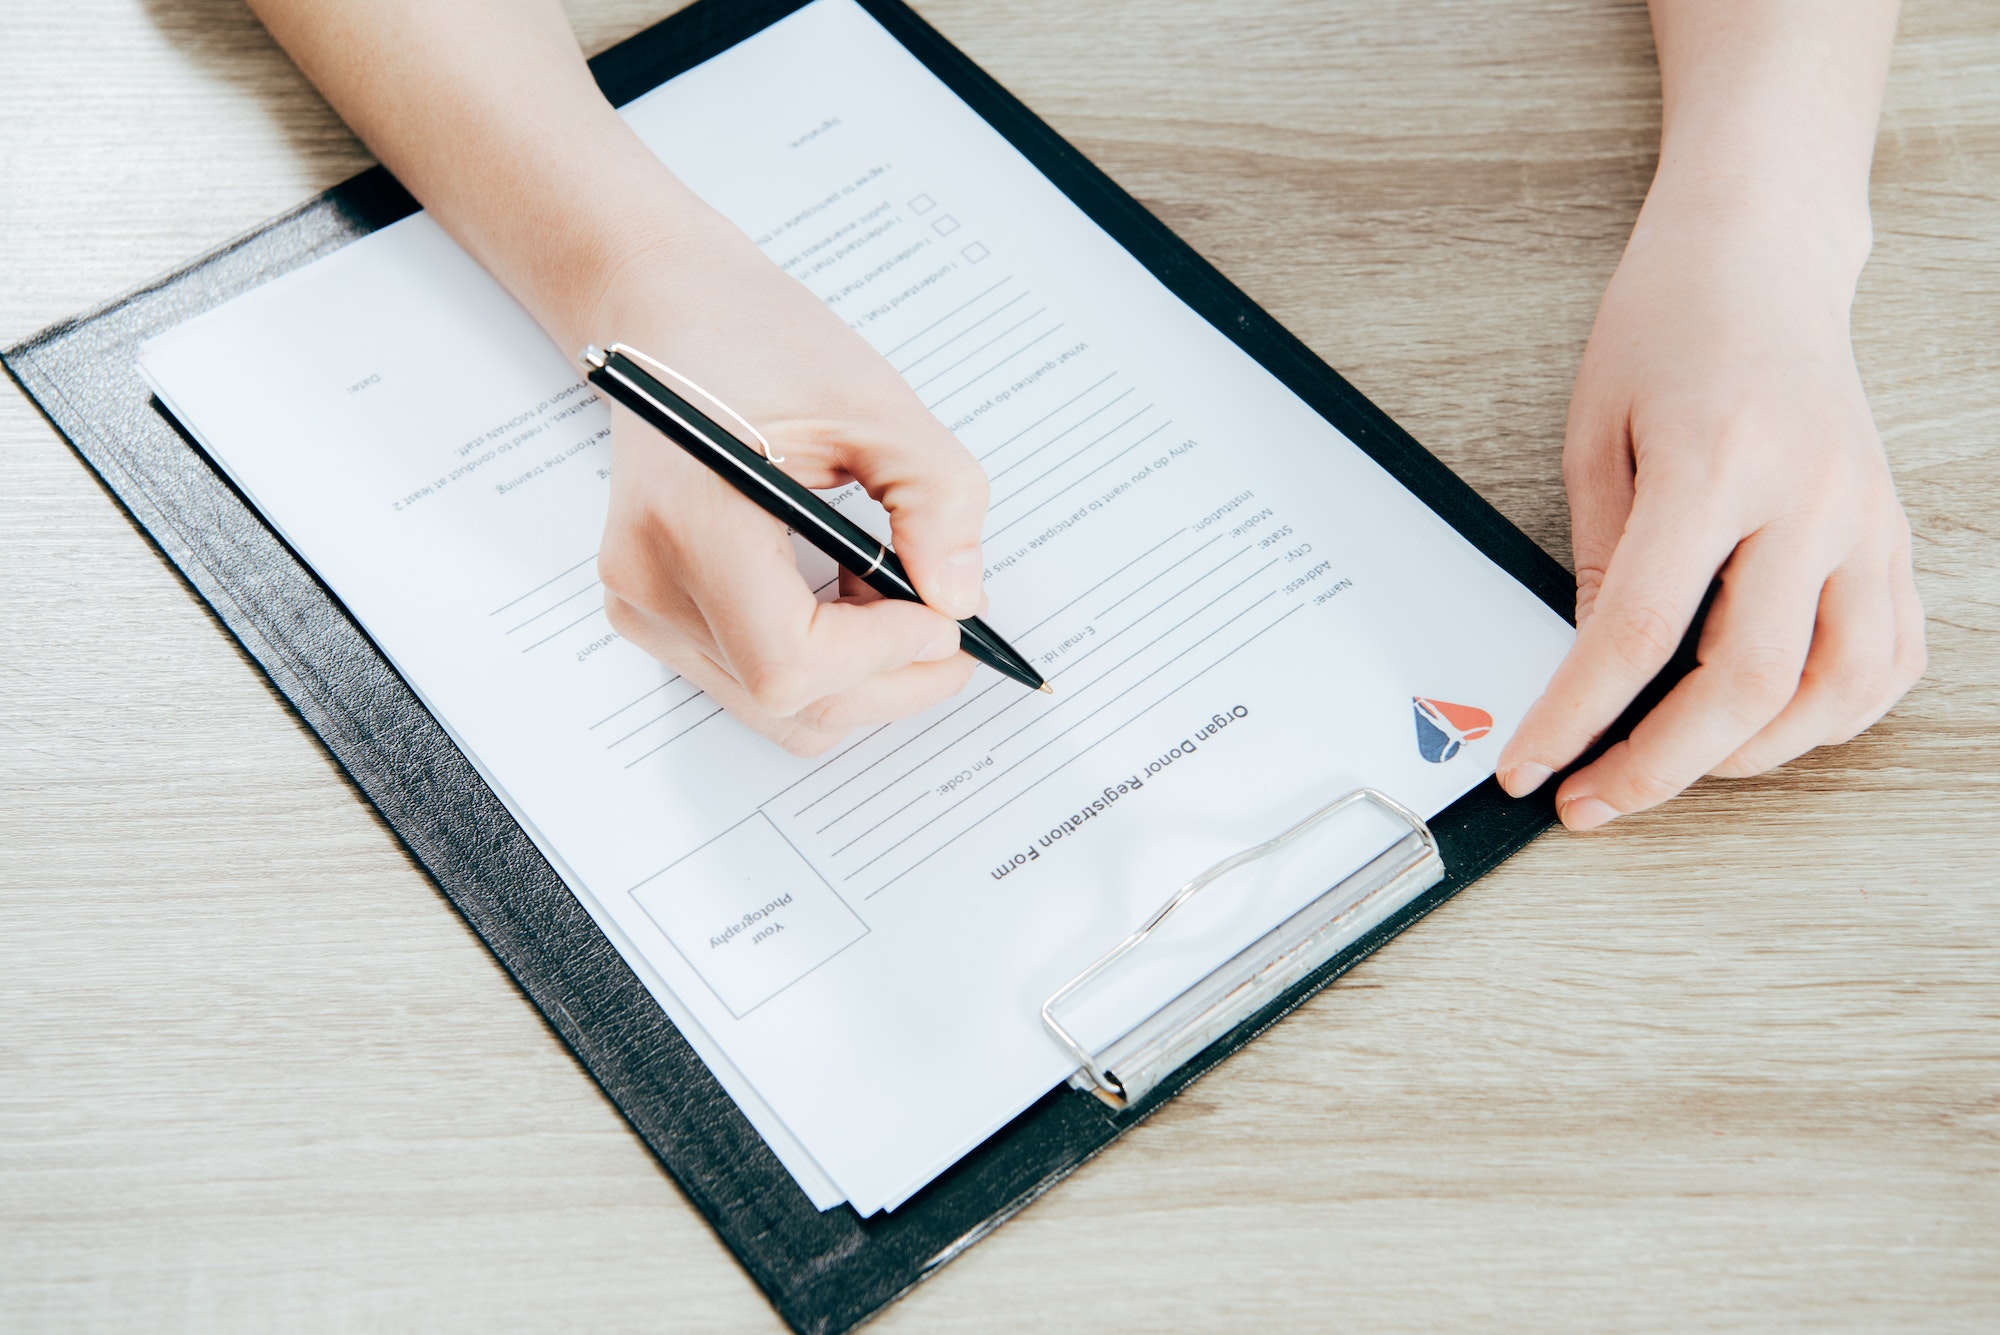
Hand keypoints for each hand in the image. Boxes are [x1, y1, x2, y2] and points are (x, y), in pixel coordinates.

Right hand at [589, 214, 990, 755]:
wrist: (673, 317)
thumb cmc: (762, 344)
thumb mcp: (878, 404)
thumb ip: (937, 502)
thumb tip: (960, 601)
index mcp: (692, 519)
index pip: (790, 662)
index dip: (885, 655)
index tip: (944, 614)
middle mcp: (649, 579)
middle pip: (788, 704)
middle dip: (891, 678)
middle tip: (954, 623)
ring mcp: (641, 606)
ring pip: (777, 709)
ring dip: (860, 674)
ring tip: (894, 593)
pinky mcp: (652, 614)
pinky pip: (752, 681)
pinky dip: (822, 662)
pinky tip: (849, 594)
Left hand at [1496, 186, 1924, 827]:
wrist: (1762, 258)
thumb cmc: (1664, 330)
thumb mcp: (1593, 436)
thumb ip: (1596, 559)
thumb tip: (1591, 672)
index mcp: (1716, 466)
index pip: (1636, 634)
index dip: (1576, 719)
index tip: (1532, 770)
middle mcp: (1811, 500)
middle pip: (1744, 684)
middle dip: (1658, 767)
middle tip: (1593, 801)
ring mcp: (1870, 519)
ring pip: (1835, 691)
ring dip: (1752, 755)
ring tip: (1674, 765)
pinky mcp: (1898, 532)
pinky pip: (1888, 658)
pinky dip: (1832, 715)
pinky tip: (1768, 726)